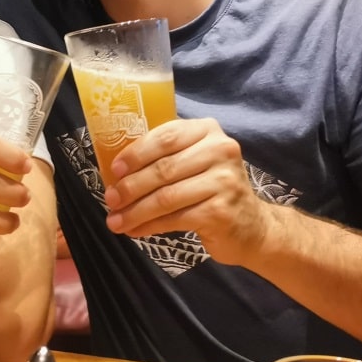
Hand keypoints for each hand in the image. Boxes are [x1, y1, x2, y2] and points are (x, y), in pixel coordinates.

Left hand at [102, 118, 268, 264]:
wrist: (252, 226)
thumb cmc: (212, 188)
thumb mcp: (194, 160)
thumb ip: (165, 156)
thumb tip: (116, 171)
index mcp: (207, 130)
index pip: (165, 137)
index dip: (136, 153)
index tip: (114, 170)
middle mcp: (220, 150)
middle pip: (163, 168)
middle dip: (131, 186)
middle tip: (110, 200)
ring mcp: (224, 181)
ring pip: (166, 196)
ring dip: (135, 210)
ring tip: (116, 221)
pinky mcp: (221, 211)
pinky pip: (175, 218)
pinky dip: (150, 225)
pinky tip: (135, 231)